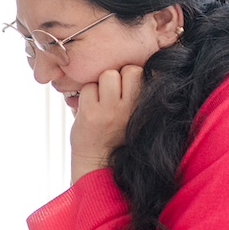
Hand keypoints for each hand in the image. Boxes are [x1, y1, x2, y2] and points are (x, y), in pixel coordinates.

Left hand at [69, 65, 143, 182]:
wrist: (98, 163)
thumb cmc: (115, 135)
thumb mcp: (134, 114)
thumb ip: (135, 93)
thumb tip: (131, 66)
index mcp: (143, 107)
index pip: (142, 72)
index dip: (130, 75)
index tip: (124, 87)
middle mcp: (130, 108)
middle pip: (129, 69)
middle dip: (118, 75)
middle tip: (111, 92)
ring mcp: (110, 111)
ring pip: (107, 75)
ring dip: (100, 84)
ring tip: (99, 100)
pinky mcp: (91, 114)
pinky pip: (88, 87)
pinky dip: (86, 95)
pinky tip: (89, 108)